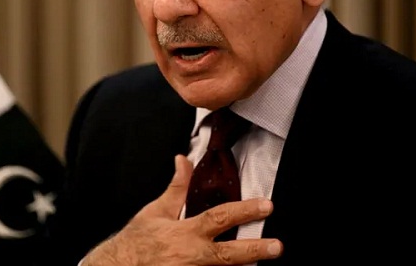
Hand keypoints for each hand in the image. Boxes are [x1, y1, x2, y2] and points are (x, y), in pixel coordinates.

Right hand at [81, 155, 281, 265]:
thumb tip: (184, 160)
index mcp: (186, 233)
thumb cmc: (137, 240)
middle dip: (255, 250)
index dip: (245, 210)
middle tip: (278, 246)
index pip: (220, 218)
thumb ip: (177, 187)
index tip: (266, 206)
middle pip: (230, 254)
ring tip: (265, 263)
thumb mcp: (157, 210)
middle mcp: (193, 256)